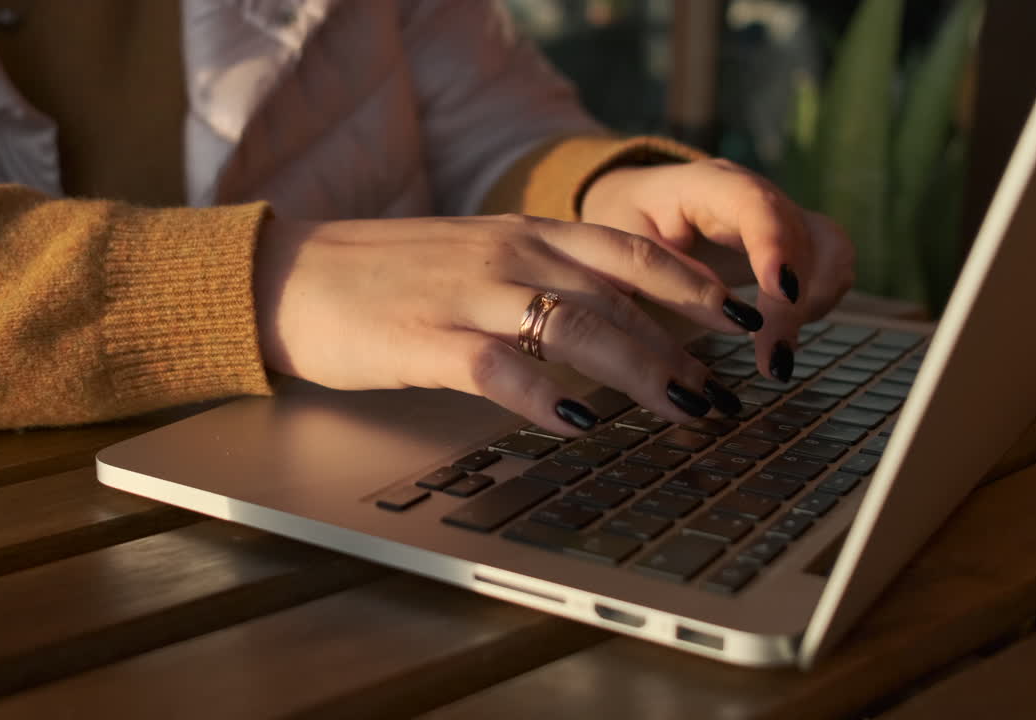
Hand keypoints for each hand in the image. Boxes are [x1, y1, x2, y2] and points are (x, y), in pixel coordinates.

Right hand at [254, 213, 766, 436]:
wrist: (294, 274)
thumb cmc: (386, 274)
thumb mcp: (474, 256)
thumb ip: (537, 278)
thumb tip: (606, 319)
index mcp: (523, 234)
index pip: (628, 252)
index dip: (693, 285)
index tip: (742, 319)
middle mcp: (508, 257)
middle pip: (617, 298)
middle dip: (683, 347)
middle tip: (726, 394)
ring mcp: (467, 295)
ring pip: (575, 328)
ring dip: (640, 372)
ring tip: (685, 412)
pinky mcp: (425, 338)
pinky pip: (497, 367)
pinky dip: (543, 394)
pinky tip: (578, 422)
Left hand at [580, 158, 854, 381]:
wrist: (641, 201)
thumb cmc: (629, 219)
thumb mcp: (624, 241)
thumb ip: (663, 269)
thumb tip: (719, 307)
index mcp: (711, 185)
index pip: (757, 206)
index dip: (776, 247)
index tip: (782, 293)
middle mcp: (757, 194)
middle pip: (804, 237)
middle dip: (796, 301)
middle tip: (772, 360)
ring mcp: (782, 216)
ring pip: (831, 251)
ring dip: (814, 304)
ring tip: (776, 355)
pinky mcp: (794, 242)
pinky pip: (829, 269)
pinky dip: (815, 304)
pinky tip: (780, 335)